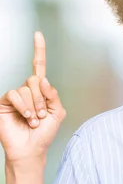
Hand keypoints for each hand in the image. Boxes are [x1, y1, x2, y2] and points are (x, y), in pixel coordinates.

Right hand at [0, 31, 66, 164]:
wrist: (31, 149)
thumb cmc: (44, 133)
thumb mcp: (58, 112)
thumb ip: (53, 94)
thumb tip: (42, 79)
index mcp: (41, 90)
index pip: (39, 66)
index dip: (38, 50)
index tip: (37, 34)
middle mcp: (27, 90)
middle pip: (35, 79)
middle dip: (42, 98)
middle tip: (42, 115)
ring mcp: (15, 97)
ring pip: (26, 88)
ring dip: (34, 105)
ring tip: (34, 120)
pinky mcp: (4, 103)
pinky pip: (14, 95)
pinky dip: (23, 106)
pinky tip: (26, 117)